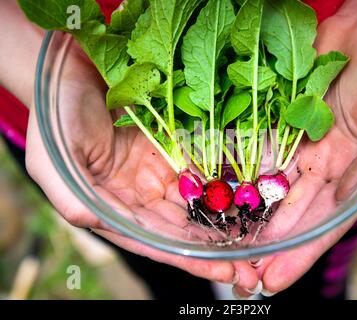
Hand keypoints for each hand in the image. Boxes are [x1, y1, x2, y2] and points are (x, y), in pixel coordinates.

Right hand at [25, 44, 259, 290]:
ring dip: (229, 223)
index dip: (192, 261)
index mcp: (114, 209)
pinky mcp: (169, 148)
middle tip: (256, 268)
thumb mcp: (54, 160)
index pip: (158, 243)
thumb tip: (93, 221)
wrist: (68, 72)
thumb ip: (72, 197)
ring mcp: (157, 172)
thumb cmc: (55, 116)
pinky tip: (250, 195)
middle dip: (220, 251)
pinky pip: (201, 167)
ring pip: (198, 203)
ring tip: (262, 238)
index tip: (227, 272)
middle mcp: (140, 197)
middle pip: (185, 230)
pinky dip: (224, 183)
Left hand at [234, 0, 356, 296]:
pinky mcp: (279, 125)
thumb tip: (344, 200)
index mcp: (352, 171)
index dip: (299, 252)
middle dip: (267, 247)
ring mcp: (298, 146)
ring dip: (248, 220)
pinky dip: (238, 176)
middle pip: (290, 214)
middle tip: (240, 275)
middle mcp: (322, 165)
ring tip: (223, 248)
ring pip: (268, 190)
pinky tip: (218, 198)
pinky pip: (254, 152)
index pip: (323, 221)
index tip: (273, 279)